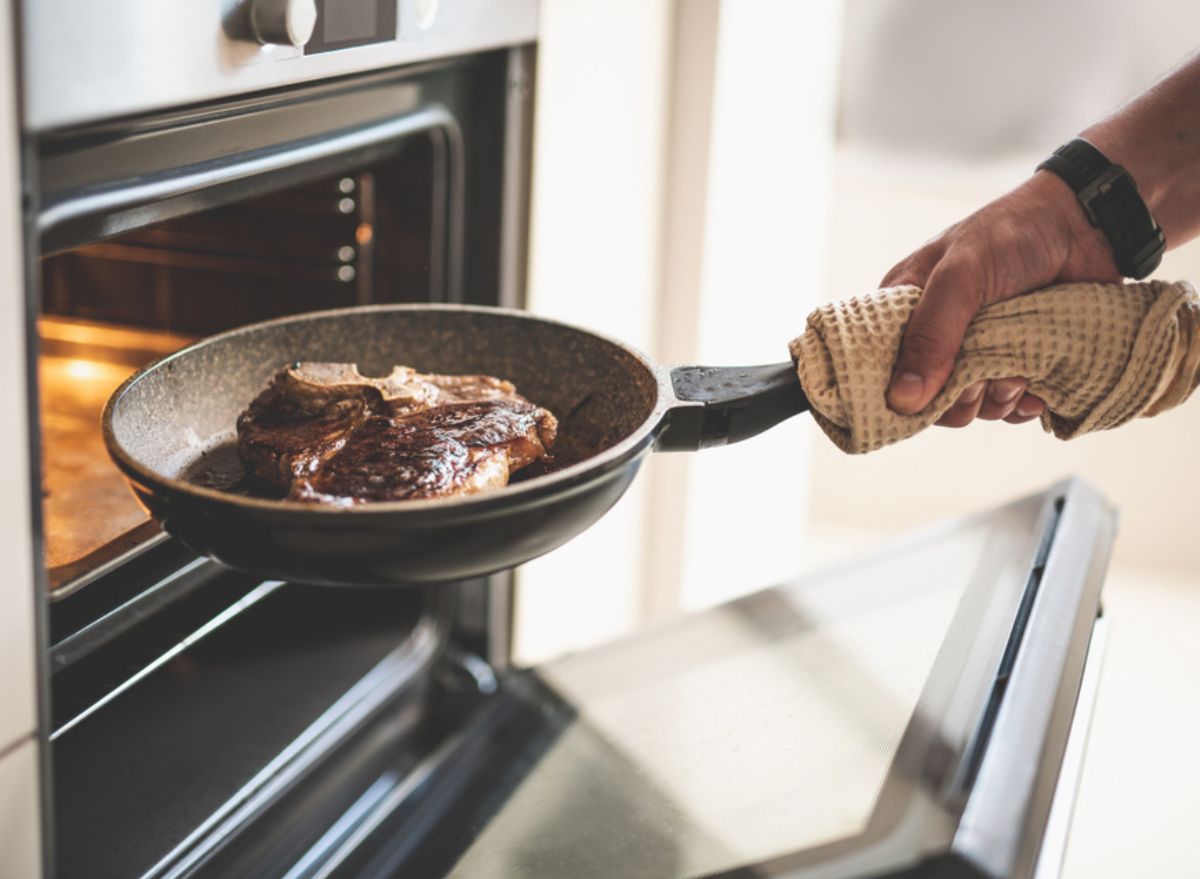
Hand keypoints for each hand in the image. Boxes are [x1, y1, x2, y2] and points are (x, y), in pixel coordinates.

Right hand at [880, 170, 1122, 426]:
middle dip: (959, 399)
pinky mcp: (1018, 363)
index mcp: (907, 310)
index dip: (900, 391)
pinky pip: (1011, 406)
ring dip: (996, 400)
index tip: (928, 395)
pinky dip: (1024, 405)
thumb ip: (931, 335)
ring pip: (974, 406)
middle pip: (931, 398)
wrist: (1086, 224)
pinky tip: (1036, 387)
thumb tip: (902, 399)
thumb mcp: (961, 276)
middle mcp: (938, 336)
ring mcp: (980, 352)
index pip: (884, 367)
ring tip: (1019, 375)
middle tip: (982, 382)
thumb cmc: (1013, 233)